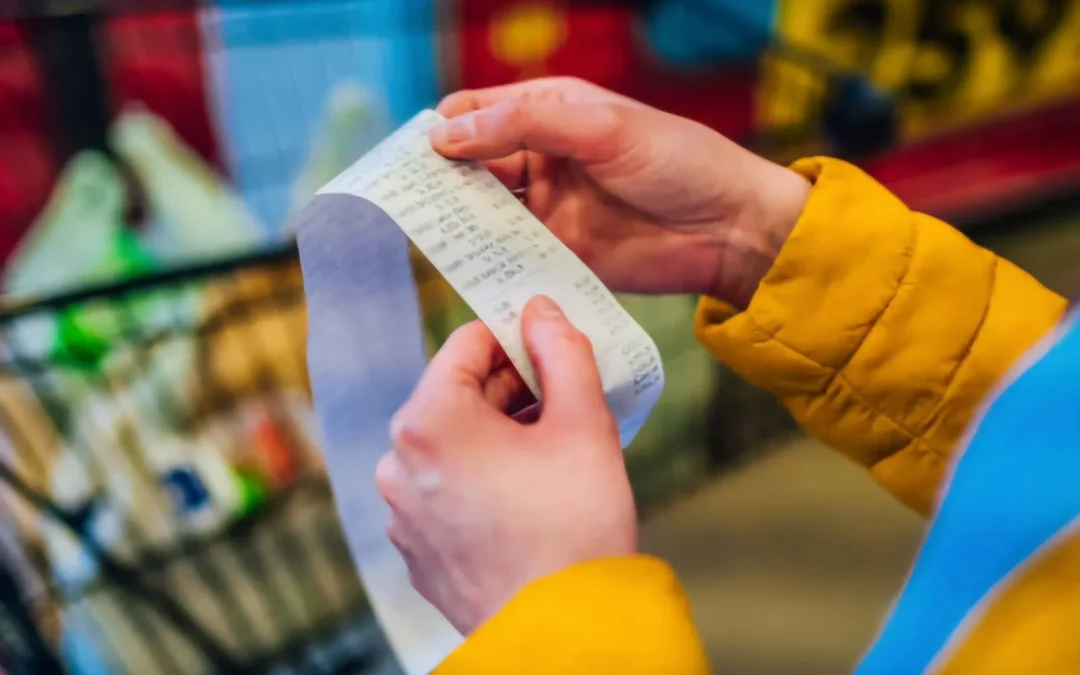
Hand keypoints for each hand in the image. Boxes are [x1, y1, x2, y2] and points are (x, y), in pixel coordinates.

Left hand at [376, 296, 636, 634]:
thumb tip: (541, 311)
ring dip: (497, 435)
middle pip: (456, 394)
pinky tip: (527, 497)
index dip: (515, 336)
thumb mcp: (583, 422)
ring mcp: (402, 511)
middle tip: (564, 399)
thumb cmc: (574, 526)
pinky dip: (481, 478)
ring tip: (552, 452)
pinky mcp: (417, 549)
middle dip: (510, 389)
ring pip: (451, 443)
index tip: (551, 345)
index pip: (467, 343)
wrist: (565, 633)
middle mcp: (399, 462)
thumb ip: (563, 351)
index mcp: (429, 420)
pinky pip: (445, 489)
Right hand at [431, 77, 810, 308]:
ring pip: (483, 214)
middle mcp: (540, 159)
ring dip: (458, 223)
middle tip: (407, 204)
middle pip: (470, 167)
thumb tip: (444, 135)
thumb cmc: (677, 161)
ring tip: (428, 237)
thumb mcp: (601, 127)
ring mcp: (547, 210)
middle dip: (439, 182)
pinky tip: (467, 268)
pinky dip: (487, 262)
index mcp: (549, 114)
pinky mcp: (558, 254)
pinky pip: (510, 256)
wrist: (731, 229)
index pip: (475, 114)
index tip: (411, 156)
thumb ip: (524, 124)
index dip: (441, 130)